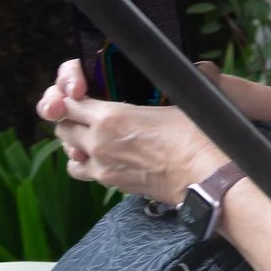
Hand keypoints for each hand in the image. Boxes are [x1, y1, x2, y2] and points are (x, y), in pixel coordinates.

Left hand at [35, 58, 223, 204]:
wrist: (207, 177)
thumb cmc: (197, 138)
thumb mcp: (173, 103)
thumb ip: (144, 97)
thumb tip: (149, 86)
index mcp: (110, 117)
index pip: (68, 103)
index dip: (71, 97)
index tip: (80, 95)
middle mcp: (99, 143)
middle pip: (63, 127)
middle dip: (71, 119)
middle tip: (86, 114)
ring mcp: (102, 167)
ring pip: (69, 152)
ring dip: (75, 142)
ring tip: (94, 137)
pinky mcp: (112, 184)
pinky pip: (84, 171)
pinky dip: (87, 163)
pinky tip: (105, 157)